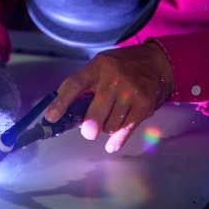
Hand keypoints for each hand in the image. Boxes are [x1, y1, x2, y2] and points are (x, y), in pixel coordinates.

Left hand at [44, 41, 173, 153]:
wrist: (158, 63)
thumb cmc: (121, 66)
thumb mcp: (100, 66)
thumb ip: (84, 85)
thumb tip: (64, 110)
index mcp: (98, 67)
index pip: (75, 84)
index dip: (61, 102)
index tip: (50, 118)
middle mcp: (114, 79)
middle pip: (95, 112)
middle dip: (89, 126)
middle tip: (88, 131)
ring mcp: (131, 93)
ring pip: (110, 124)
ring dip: (105, 127)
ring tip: (109, 119)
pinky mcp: (144, 106)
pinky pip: (126, 129)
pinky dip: (117, 140)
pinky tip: (111, 145)